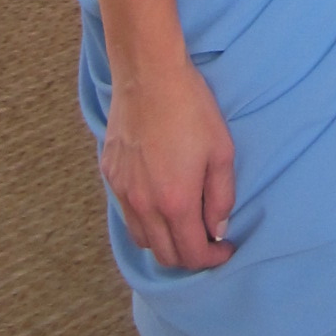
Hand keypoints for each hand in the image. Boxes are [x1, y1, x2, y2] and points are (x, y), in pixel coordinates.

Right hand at [100, 48, 235, 270]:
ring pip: (141, 238)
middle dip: (189, 256)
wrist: (149, 76)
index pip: (191, 254)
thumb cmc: (191, 109)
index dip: (212, 259)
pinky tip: (159, 199)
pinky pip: (127, 212)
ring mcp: (123, 191)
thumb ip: (221, 197)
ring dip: (164, 241)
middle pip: (164, 255)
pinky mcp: (110, 175)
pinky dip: (145, 219)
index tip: (225, 249)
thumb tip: (218, 228)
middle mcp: (144, 205)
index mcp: (175, 202)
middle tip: (206, 241)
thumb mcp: (221, 151)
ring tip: (183, 223)